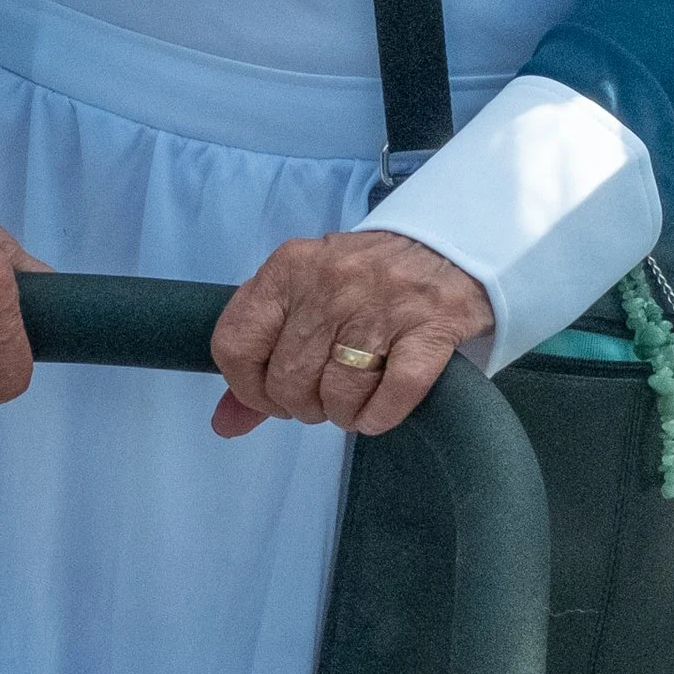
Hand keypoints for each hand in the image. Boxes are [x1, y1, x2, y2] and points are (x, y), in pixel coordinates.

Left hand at [208, 229, 491, 442]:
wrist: (448, 248)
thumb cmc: (363, 281)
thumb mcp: (303, 299)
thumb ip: (259, 357)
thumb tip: (224, 425)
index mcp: (289, 268)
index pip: (236, 344)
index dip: (248, 388)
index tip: (271, 395)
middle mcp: (331, 281)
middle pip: (288, 380)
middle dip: (303, 406)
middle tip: (322, 396)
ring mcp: (383, 304)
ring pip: (338, 395)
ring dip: (343, 414)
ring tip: (353, 400)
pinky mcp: (431, 328)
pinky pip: (392, 396)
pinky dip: (380, 416)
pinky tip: (379, 409)